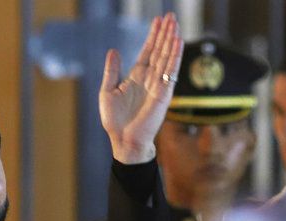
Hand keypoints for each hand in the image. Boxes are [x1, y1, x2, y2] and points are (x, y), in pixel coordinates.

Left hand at [100, 13, 182, 163]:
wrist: (123, 140)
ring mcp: (158, 85)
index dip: (153, 36)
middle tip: (170, 15)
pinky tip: (178, 42)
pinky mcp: (163, 94)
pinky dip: (174, 56)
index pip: (148, 51)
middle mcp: (150, 78)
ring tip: (175, 24)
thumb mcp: (107, 91)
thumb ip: (112, 70)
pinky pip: (170, 71)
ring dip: (171, 40)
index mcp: (137, 76)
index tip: (159, 21)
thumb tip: (113, 50)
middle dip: (165, 33)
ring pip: (166, 57)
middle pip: (160, 50)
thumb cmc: (115, 121)